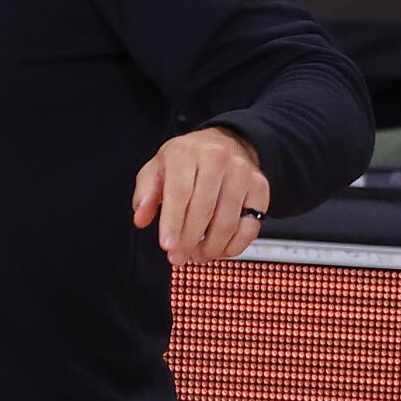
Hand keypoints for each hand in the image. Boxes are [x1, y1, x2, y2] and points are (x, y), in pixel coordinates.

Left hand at [133, 126, 270, 265]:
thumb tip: (141, 218)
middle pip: (204, 209)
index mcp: (186, 153)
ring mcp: (242, 173)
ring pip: (228, 221)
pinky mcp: (260, 188)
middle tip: (179, 257)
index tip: (167, 245)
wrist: (224, 143)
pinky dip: (234, 246)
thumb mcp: (157, 169)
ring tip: (197, 255)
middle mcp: (217, 160)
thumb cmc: (186, 160)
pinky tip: (220, 251)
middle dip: (189, 240)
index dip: (173, 222)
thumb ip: (145, 194)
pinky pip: (250, 226)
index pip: (180, 192)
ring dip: (211, 247)